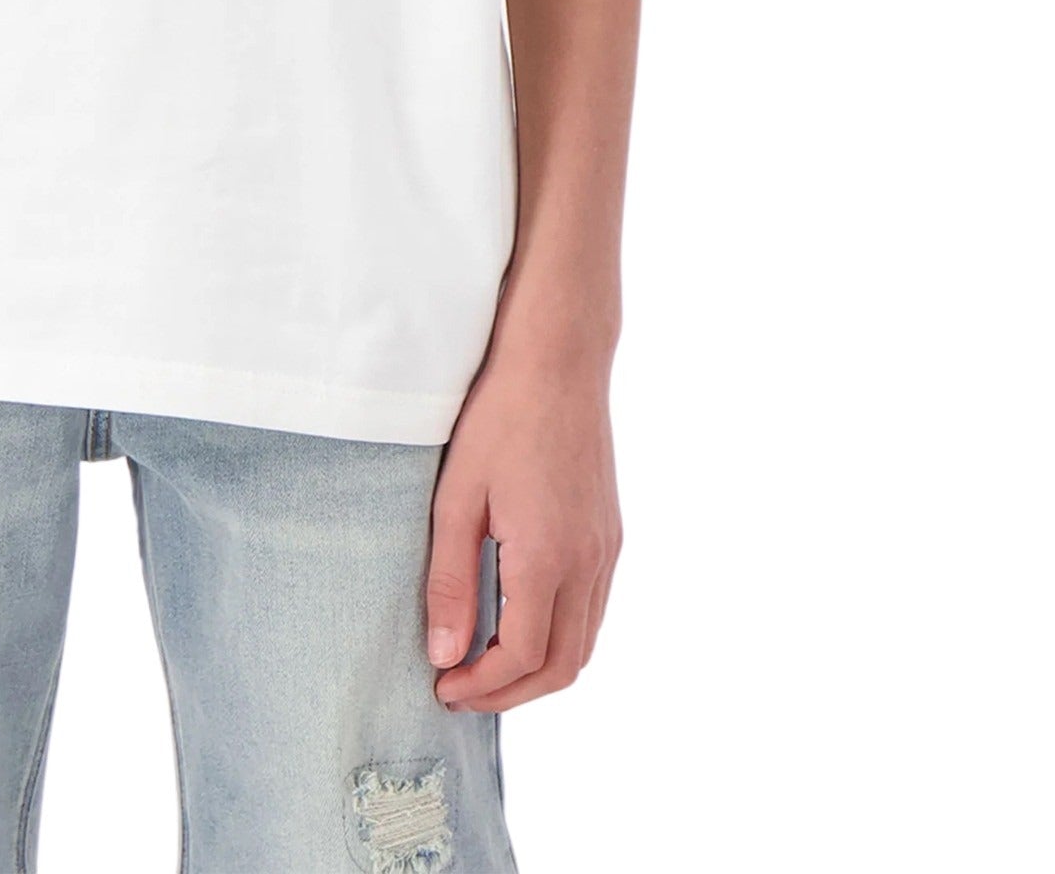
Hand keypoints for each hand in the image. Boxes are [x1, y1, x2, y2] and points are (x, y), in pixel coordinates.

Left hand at [425, 344, 621, 712]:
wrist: (558, 361)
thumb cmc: (500, 418)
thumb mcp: (456, 498)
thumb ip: (450, 580)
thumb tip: (445, 653)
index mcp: (548, 557)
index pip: (523, 657)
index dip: (483, 686)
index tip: (444, 688)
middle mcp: (588, 562)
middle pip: (563, 666)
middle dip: (512, 693)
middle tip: (462, 690)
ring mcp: (607, 549)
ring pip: (584, 643)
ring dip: (539, 669)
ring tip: (487, 665)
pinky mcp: (611, 534)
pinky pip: (593, 609)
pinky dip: (560, 636)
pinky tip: (521, 621)